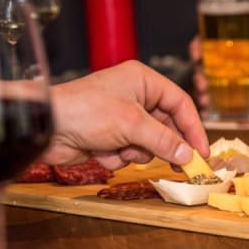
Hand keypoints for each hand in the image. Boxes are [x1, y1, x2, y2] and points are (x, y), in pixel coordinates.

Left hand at [45, 60, 208, 169]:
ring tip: (120, 148)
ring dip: (135, 152)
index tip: (202, 151)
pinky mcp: (110, 137)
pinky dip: (117, 156)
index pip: (180, 103)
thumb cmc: (87, 111)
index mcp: (143, 81)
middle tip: (180, 166)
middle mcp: (135, 97)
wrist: (45, 127)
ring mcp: (122, 118)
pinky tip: (100, 150)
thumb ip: (164, 140)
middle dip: (163, 145)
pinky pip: (128, 152)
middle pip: (166, 127)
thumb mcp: (132, 124)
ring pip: (148, 144)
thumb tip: (188, 155)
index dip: (194, 128)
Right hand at [189, 36, 248, 113]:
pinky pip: (216, 105)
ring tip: (205, 100)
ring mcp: (226, 85)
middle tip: (202, 84)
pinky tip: (208, 113)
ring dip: (202, 93)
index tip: (197, 54)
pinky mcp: (231, 102)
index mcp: (235, 51)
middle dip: (198, 75)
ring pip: (206, 87)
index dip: (199, 46)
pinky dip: (209, 109)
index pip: (210, 43)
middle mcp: (226, 67)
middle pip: (203, 67)